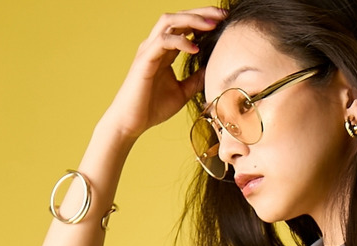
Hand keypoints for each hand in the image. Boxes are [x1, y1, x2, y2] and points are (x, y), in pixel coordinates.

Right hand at [100, 7, 228, 140]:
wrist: (132, 122)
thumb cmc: (153, 108)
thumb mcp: (182, 92)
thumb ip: (195, 79)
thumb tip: (212, 70)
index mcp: (165, 51)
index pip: (184, 26)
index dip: (203, 20)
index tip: (224, 21)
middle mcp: (155, 45)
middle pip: (178, 17)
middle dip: (201, 13)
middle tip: (222, 15)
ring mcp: (149, 50)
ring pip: (169, 22)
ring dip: (191, 20)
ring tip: (211, 25)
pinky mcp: (144, 60)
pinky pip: (162, 41)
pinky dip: (179, 41)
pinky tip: (195, 48)